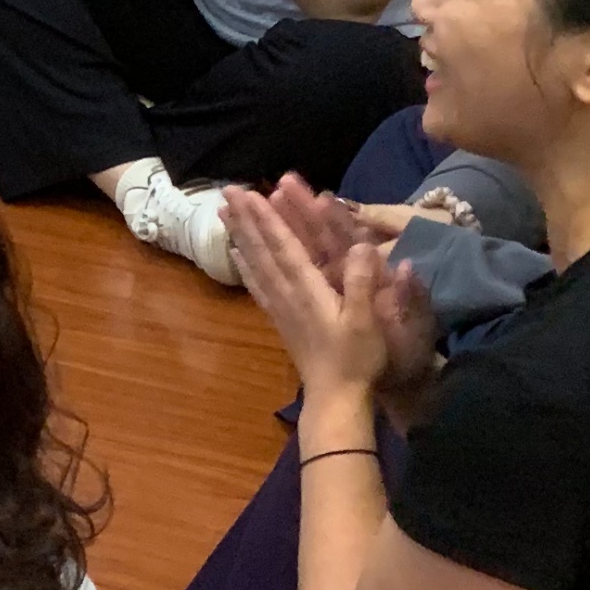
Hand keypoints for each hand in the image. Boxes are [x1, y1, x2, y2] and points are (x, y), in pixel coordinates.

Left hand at [224, 185, 431, 399]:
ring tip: (223, 213)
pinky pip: (258, 286)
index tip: (250, 194)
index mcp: (309, 291)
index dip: (267, 219)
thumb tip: (361, 246)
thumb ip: (362, 284)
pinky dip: (246, 267)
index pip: (284, 247)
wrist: (336, 399)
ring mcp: (281, 308)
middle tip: (227, 191)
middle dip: (246, 219)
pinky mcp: (281, 320)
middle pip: (262, 250)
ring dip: (240, 236)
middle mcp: (288, 294)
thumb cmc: (356, 360)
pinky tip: (237, 256)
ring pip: (255, 264)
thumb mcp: (366, 322)